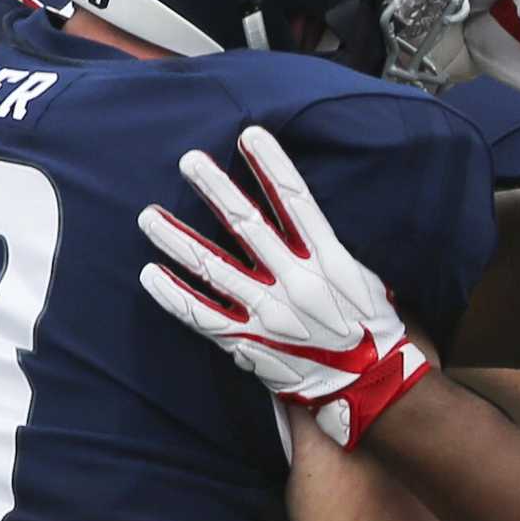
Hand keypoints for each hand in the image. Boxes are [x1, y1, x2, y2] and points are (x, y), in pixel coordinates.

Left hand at [138, 126, 428, 447]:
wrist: (371, 385)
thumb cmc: (369, 325)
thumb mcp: (359, 275)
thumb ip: (324, 247)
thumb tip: (294, 214)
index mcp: (328, 259)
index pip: (296, 200)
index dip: (271, 166)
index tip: (249, 135)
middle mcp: (295, 281)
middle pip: (247, 225)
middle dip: (215, 189)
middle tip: (188, 161)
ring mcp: (268, 313)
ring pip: (213, 268)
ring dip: (177, 239)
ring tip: (148, 216)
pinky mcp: (249, 342)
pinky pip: (202, 315)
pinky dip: (174, 294)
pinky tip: (151, 273)